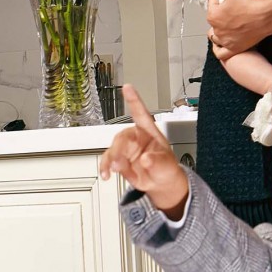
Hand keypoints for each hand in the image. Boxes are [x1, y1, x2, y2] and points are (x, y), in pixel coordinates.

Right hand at [98, 86, 189, 214]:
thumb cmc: (166, 168)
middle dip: (118, 150)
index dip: (134, 100)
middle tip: (118, 163)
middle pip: (122, 137)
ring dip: (111, 159)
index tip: (127, 87)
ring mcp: (125, 149)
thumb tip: (146, 159)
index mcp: (149, 132)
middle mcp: (135, 137)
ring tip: (114, 170)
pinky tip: (106, 174)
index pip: (141, 113)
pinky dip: (105, 167)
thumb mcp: (167, 166)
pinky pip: (107, 160)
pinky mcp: (118, 159)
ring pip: (112, 149)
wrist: (160, 185)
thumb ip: (157, 162)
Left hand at [206, 0, 271, 60]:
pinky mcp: (234, 48)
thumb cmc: (250, 3)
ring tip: (227, 25)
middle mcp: (216, 29)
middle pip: (213, 20)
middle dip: (219, 14)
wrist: (267, 16)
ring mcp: (225, 41)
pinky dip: (220, 49)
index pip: (211, 3)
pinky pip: (221, 53)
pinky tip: (223, 43)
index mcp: (213, 15)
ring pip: (215, 37)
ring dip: (218, 30)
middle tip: (230, 10)